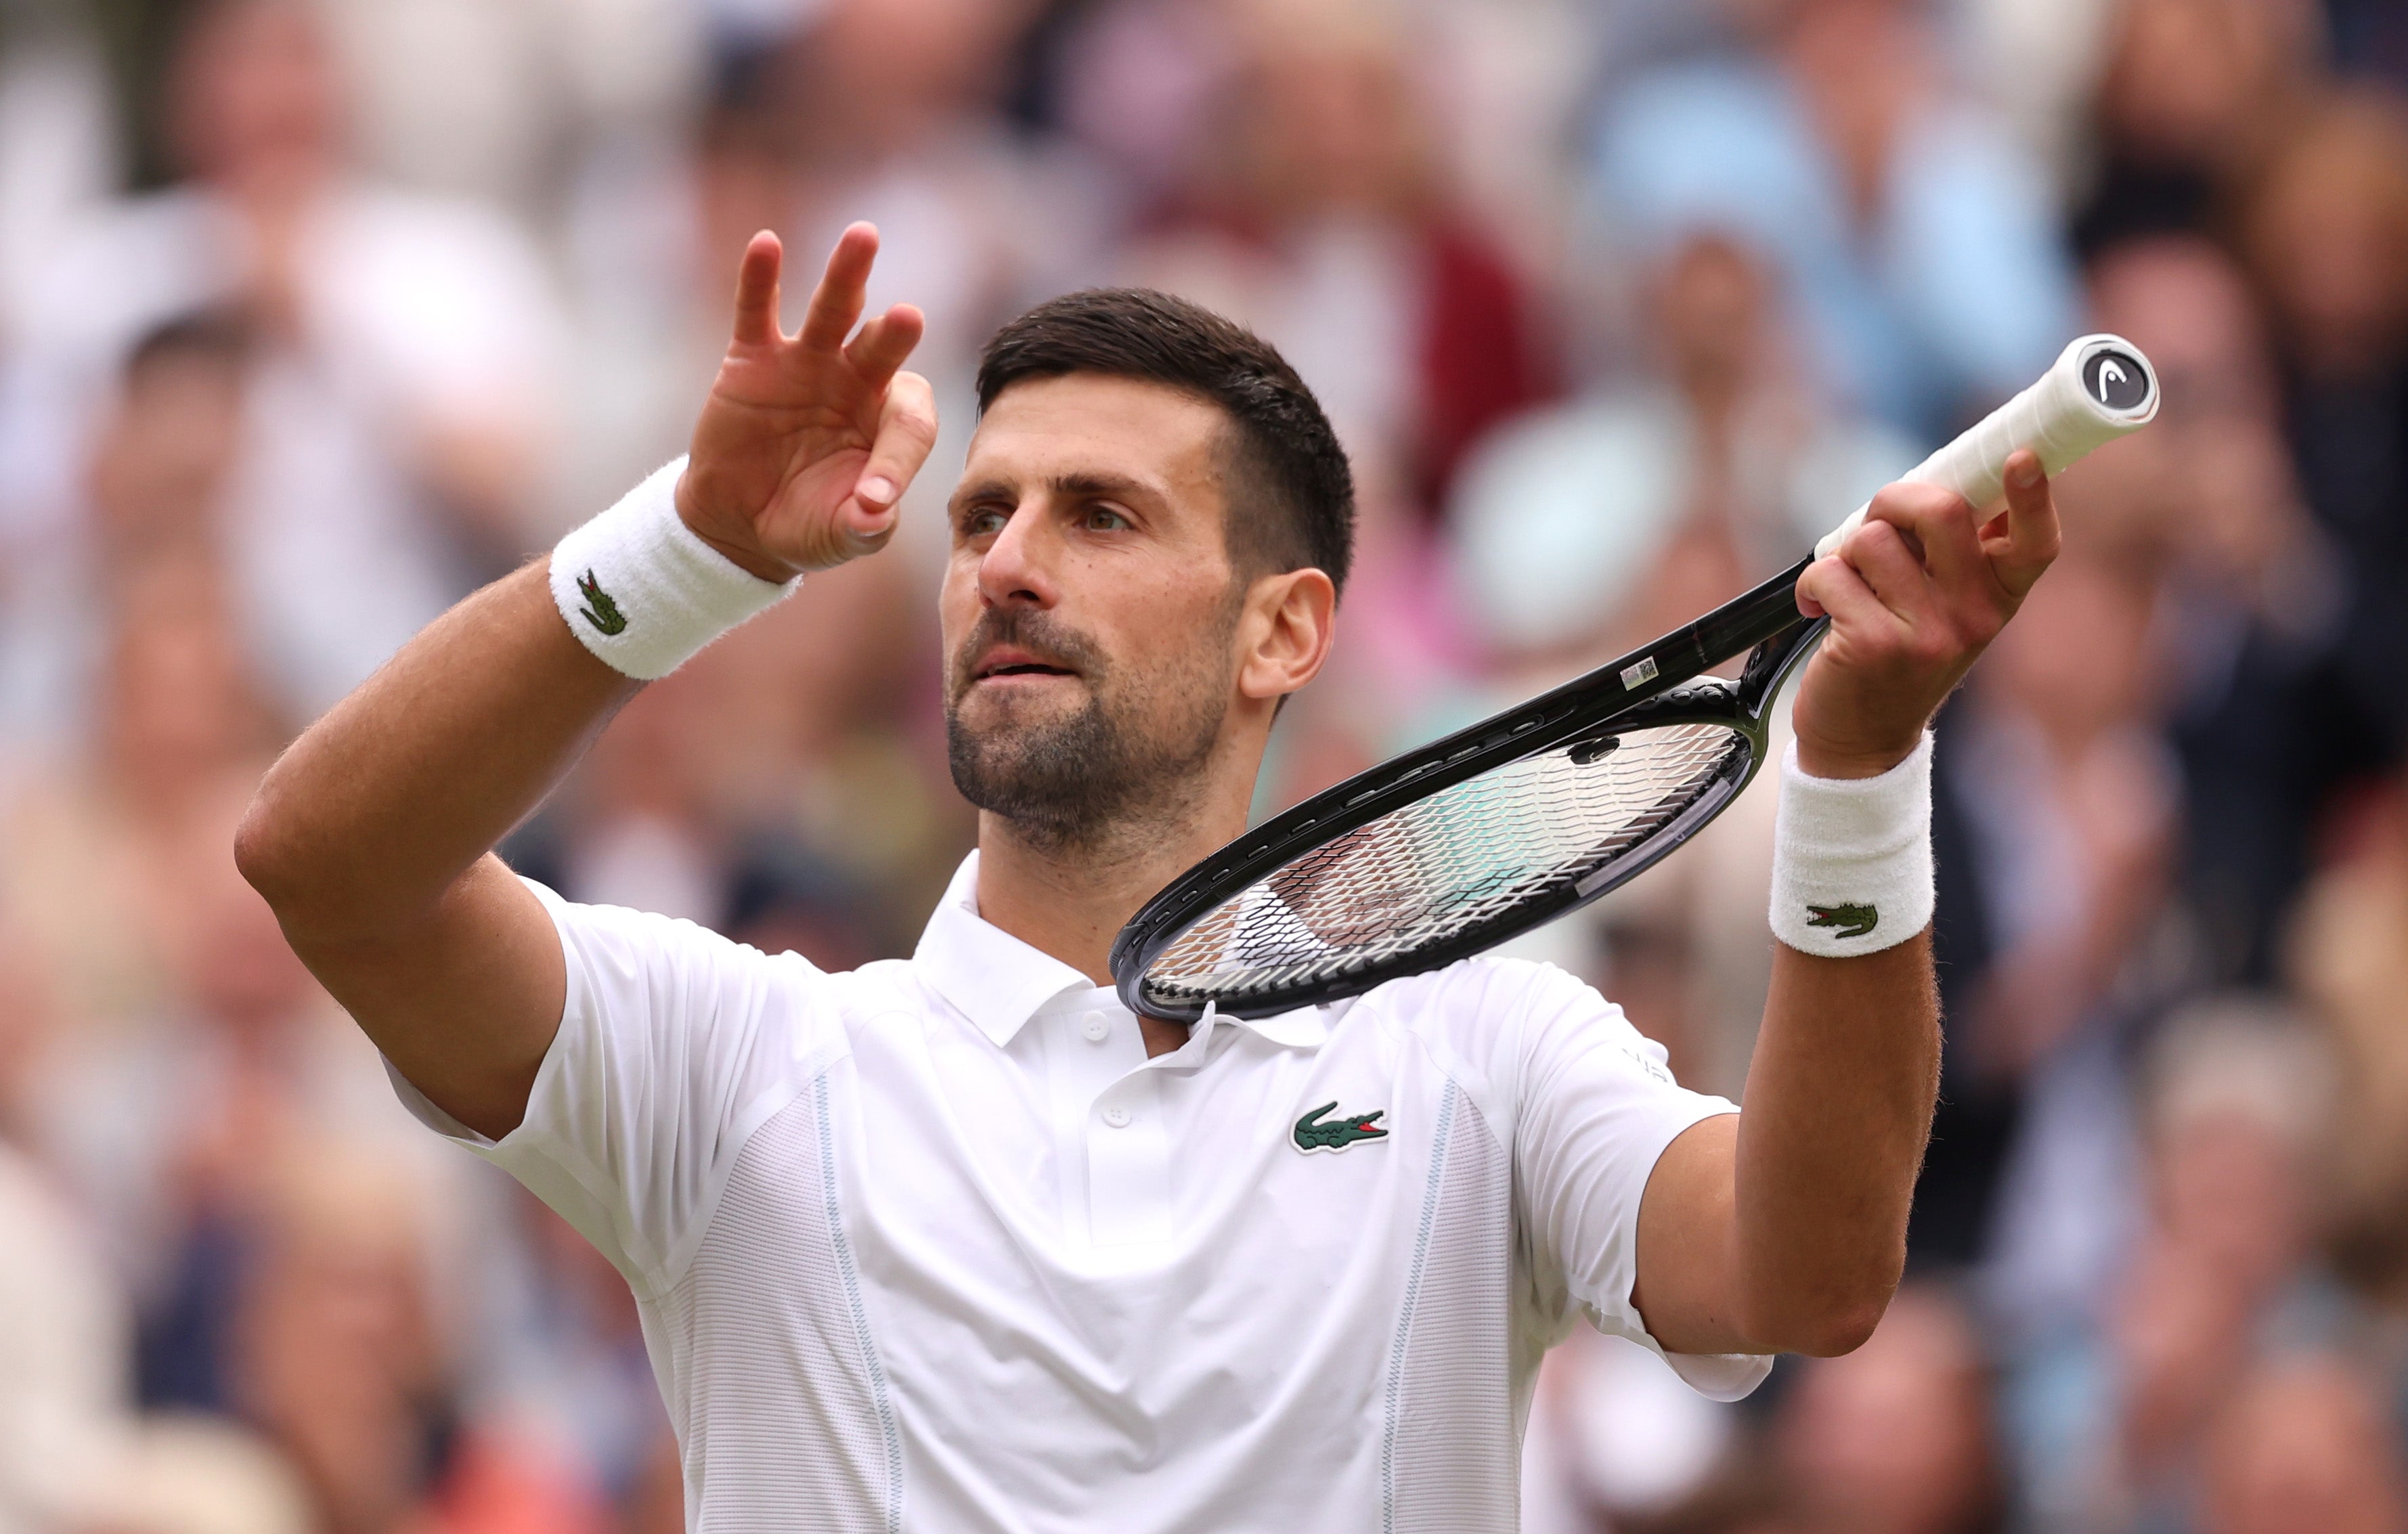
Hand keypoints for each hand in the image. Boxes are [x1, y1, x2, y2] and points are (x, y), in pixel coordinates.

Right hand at [676, 224, 939, 579]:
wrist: (742, 523)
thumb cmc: (807, 524)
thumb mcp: (842, 534)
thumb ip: (865, 525)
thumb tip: (877, 513)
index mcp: (890, 425)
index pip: (909, 423)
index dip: (897, 458)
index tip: (873, 500)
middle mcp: (857, 383)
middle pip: (883, 347)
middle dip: (895, 334)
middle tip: (909, 317)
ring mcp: (807, 364)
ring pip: (834, 312)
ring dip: (847, 276)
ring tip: (863, 237)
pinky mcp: (754, 358)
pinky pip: (758, 311)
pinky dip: (760, 278)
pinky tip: (766, 243)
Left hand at [1790, 449, 2059, 777]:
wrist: (1863, 739)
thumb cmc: (1901, 654)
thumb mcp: (1947, 608)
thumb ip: (1954, 553)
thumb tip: (1944, 480)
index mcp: (2000, 597)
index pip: (2036, 543)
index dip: (2034, 497)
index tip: (2022, 457)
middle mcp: (1975, 615)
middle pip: (1943, 510)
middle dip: (1895, 500)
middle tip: (1876, 524)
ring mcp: (1928, 633)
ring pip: (1874, 538)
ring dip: (1847, 552)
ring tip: (1849, 587)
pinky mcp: (1874, 644)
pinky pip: (1831, 573)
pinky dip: (1813, 584)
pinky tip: (1819, 610)